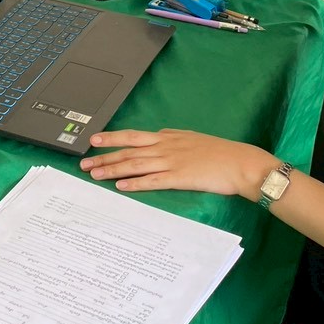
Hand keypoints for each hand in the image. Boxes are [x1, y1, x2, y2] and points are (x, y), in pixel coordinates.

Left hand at [80, 129, 271, 196]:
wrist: (240, 162)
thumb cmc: (219, 152)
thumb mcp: (192, 138)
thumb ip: (173, 138)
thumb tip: (159, 136)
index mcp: (168, 136)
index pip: (133, 136)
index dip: (112, 138)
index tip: (94, 140)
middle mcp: (166, 146)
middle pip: (128, 150)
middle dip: (104, 156)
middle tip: (84, 162)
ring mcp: (172, 162)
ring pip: (135, 165)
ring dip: (113, 169)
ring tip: (95, 174)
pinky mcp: (180, 178)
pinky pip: (153, 181)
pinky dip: (135, 183)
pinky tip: (121, 186)